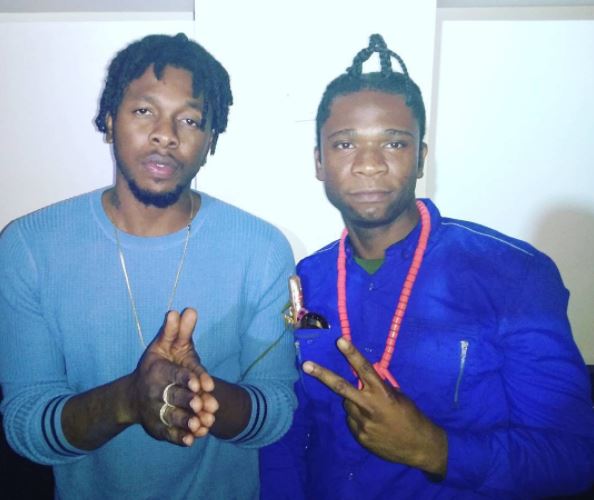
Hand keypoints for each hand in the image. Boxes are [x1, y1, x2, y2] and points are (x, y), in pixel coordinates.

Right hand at [131, 308, 218, 445]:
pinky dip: (180, 438)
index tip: (201, 383)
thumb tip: (187, 309)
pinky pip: (169, 434)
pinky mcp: (159, 427)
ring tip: (200, 425)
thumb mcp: (164, 345)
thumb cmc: (155, 366)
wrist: (133, 396)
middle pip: (174, 397)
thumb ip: (176, 331)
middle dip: (188, 401)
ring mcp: (157, 411)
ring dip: (186, 421)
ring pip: (173, 417)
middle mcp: (157, 392)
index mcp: (159, 371)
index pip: (174, 375)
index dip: (187, 379)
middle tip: (201, 404)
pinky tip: (192, 441)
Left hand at [302, 338, 446, 475]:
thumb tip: (363, 378)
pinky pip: (352, 420)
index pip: (365, 369)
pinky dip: (359, 418)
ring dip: (355, 402)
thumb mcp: (398, 396)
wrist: (419, 447)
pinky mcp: (360, 436)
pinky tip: (374, 424)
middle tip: (306, 365)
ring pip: (348, 404)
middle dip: (322, 375)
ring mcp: (363, 423)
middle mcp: (370, 407)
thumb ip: (379, 387)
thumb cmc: (411, 416)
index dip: (352, 354)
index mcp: (383, 394)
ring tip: (373, 411)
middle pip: (341, 387)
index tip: (340, 341)